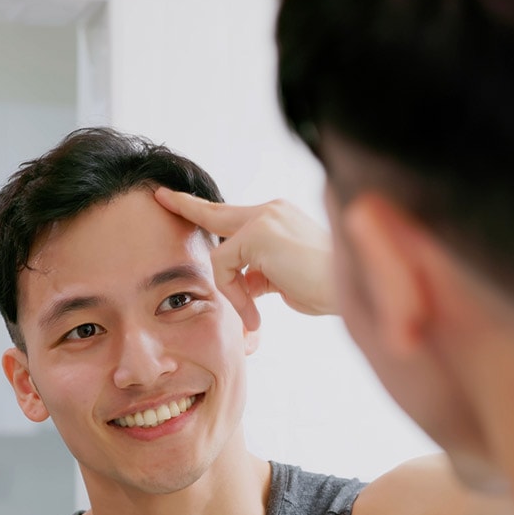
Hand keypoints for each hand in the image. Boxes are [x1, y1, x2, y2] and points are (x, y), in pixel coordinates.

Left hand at [155, 188, 335, 330]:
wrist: (353, 289)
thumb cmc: (327, 290)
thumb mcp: (285, 282)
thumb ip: (258, 276)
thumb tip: (240, 283)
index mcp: (280, 218)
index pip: (235, 217)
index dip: (209, 214)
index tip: (183, 203)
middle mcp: (271, 210)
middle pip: (216, 213)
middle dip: (186, 206)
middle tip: (160, 196)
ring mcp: (264, 218)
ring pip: (221, 255)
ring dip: (231, 292)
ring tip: (254, 318)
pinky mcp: (258, 233)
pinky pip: (225, 268)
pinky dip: (234, 296)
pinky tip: (255, 313)